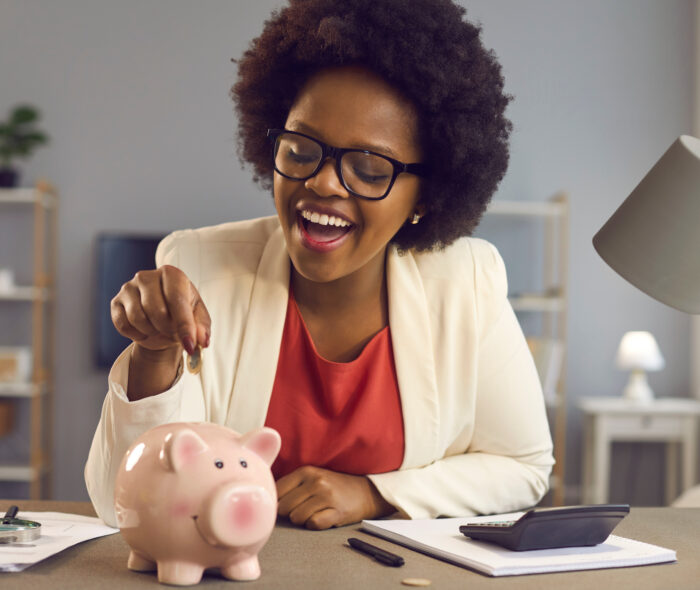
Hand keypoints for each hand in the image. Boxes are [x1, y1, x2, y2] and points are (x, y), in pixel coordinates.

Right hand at [110, 264, 210, 354]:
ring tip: (160, 330)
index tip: (190, 344)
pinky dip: (137, 335)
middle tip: (174, 332)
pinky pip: (123, 325)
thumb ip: (202, 328)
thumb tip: (202, 341)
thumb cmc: (184, 313)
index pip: (177, 299)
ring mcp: (128, 288)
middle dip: (168, 329)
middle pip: (156, 310)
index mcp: (172, 274)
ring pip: (138, 318)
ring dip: (152, 332)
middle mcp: (147, 276)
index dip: (184, 325)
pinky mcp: (116, 302)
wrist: (162, 319)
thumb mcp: (198, 319)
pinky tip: (146, 331)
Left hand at [276, 466, 394, 529]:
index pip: (277, 491)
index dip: (277, 502)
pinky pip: (313, 524)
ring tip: (313, 513)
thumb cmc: (332, 487)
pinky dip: (314, 524)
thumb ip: (290, 485)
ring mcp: (326, 496)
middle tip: (303, 509)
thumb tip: (266, 502)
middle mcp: (316, 481)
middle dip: (290, 513)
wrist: (365, 492)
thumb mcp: (312, 477)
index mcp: (306, 471)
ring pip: (296, 518)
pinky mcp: (336, 511)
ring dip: (302, 520)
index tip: (286, 504)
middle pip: (284, 508)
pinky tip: (322, 517)